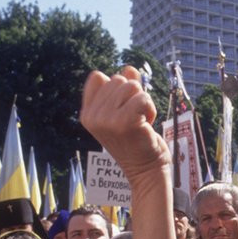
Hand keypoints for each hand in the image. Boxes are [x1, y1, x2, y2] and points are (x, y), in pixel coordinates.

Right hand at [80, 67, 169, 184]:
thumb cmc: (136, 139)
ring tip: (140, 123)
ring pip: (132, 86)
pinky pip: (143, 97)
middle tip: (133, 120)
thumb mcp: (125, 110)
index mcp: (87, 114)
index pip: (97, 77)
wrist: (145, 170)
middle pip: (118, 79)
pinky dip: (151, 109)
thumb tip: (129, 68)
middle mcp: (92, 117)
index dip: (116, 87)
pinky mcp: (124, 122)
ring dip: (143, 102)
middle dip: (133, 96)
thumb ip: (125, 87)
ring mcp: (107, 120)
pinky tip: (146, 125)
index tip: (121, 109)